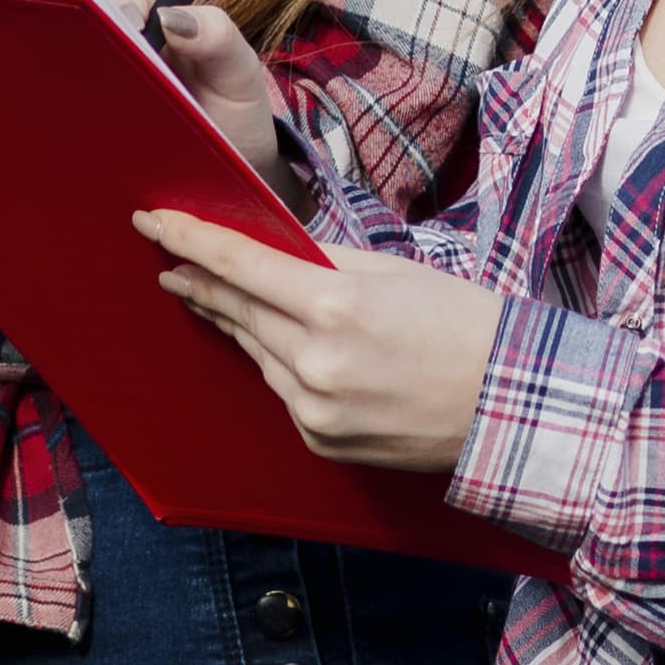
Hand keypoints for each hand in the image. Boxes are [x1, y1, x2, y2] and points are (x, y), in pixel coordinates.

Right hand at [60, 0, 282, 170]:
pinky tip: (103, 128)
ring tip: (119, 102)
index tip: (138, 21)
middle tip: (121, 65)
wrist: (230, 164)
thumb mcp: (238, 68)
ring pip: (53, 55)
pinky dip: (72, 111)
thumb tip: (171, 17)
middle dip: (82, 28)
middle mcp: (109, 30)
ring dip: (76, 74)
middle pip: (63, 8)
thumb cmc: (233, 105)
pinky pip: (59, 103)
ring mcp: (89, 73)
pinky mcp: (82, 114)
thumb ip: (218, 36)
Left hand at [134, 211, 506, 474]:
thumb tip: (267, 252)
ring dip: (240, 322)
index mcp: (336, 306)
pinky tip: (290, 349)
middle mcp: (315, 363)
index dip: (190, 240)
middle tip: (170, 260)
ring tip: (217, 297)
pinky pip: (283, 391)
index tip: (153, 222)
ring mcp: (314, 410)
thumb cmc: (463, 324)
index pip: (240, 266)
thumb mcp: (393, 272)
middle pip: (238, 310)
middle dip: (201, 282)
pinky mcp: (320, 441)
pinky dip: (281, 365)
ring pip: (257, 352)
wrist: (510, 406)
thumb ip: (322, 262)